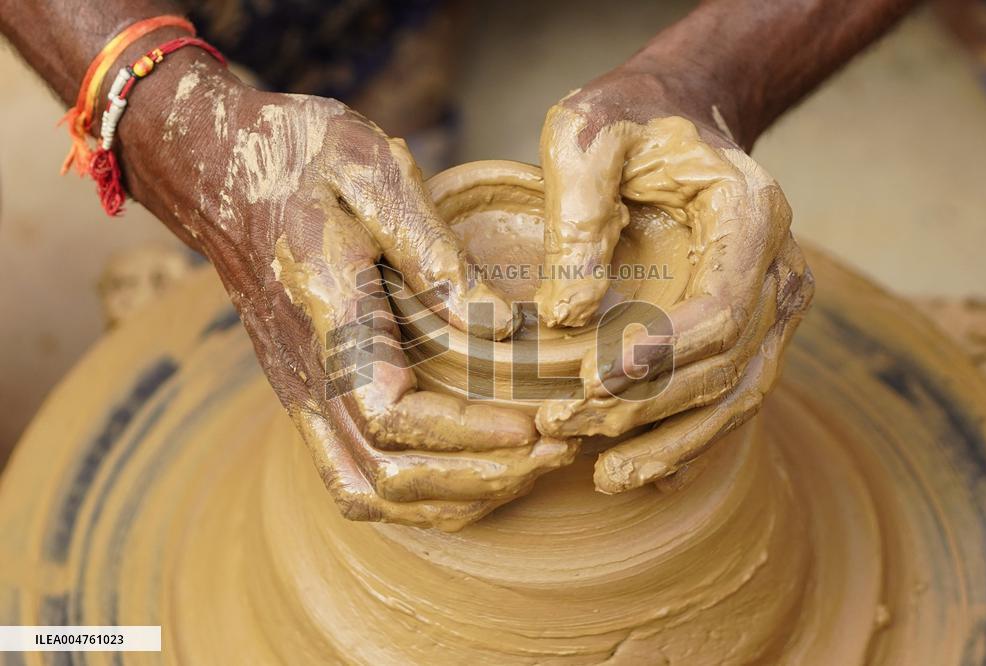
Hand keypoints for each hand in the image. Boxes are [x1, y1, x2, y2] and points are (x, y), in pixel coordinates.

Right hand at [125, 59, 575, 529]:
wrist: (217, 166)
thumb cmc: (299, 158)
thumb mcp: (371, 170)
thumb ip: (432, 250)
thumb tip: (501, 325)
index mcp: (326, 311)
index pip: (392, 414)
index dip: (468, 435)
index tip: (535, 426)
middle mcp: (304, 370)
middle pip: (386, 474)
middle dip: (479, 477)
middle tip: (555, 450)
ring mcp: (298, 390)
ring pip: (367, 491)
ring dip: (451, 497)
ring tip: (525, 469)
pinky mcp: (305, 393)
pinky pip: (351, 475)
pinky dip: (413, 496)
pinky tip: (468, 474)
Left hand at [533, 65, 812, 492]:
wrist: (678, 116)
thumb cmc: (629, 121)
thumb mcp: (587, 137)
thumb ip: (576, 216)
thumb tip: (566, 318)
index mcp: (750, 216)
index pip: (719, 308)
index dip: (660, 356)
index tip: (590, 382)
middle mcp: (777, 268)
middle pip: (726, 365)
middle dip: (646, 408)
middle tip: (565, 428)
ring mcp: (771, 303)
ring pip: (737, 395)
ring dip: (672, 442)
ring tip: (605, 479)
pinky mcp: (750, 327)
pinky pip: (732, 394)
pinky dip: (692, 437)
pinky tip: (646, 472)